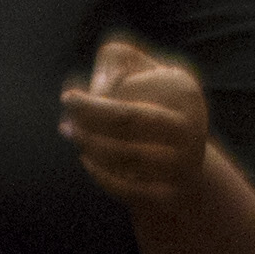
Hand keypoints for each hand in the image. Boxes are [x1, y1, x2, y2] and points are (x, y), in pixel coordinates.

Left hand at [58, 39, 215, 212]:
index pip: (126, 89)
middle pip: (126, 120)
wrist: (181, 158)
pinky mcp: (172, 193)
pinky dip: (100, 175)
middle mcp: (190, 126)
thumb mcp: (142, 70)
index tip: (69, 98)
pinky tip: (86, 159)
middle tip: (64, 118)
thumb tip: (91, 88)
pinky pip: (128, 188)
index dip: (90, 98)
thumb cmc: (150, 102)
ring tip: (70, 133)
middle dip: (86, 118)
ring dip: (88, 145)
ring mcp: (183, 163)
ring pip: (124, 156)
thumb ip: (115, 60)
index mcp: (184, 90)